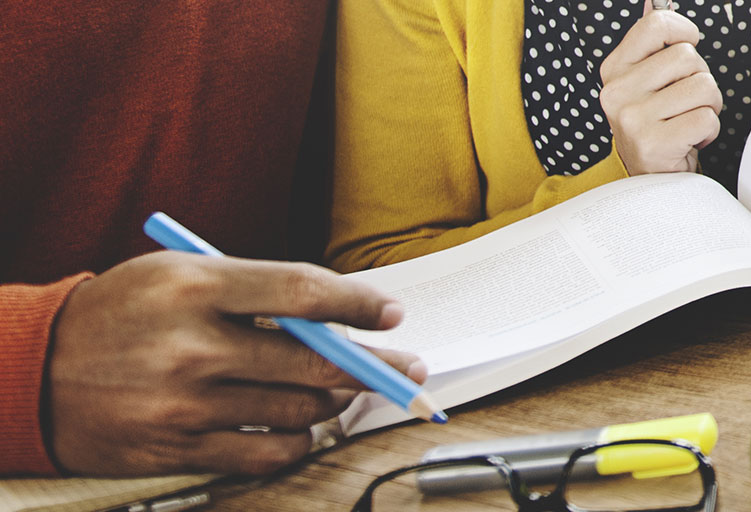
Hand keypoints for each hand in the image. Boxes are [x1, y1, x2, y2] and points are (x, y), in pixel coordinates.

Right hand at [45, 252, 426, 475]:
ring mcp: (185, 404)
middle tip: (406, 368)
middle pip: (316, 362)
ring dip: (331, 403)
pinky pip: (268, 453)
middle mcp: (192, 347)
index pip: (304, 293)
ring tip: (335, 392)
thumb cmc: (123, 314)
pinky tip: (297, 426)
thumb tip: (341, 314)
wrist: (35, 370)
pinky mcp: (178, 449)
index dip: (360, 304)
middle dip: (375, 366)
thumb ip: (255, 289)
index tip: (392, 314)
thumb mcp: (178, 275)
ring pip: (300, 412)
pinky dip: (296, 441)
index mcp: (195, 288)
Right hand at [600, 10, 721, 174]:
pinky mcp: (654, 142)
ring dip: (709, 106)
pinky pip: (706, 118)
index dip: (684, 31)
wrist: (649, 181)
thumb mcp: (645, 83)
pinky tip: (690, 138)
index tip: (687, 45)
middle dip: (701, 79)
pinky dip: (709, 130)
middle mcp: (619, 92)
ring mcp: (633, 118)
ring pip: (704, 86)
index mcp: (615, 70)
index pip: (656, 25)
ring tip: (688, 119)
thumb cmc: (654, 128)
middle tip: (686, 101)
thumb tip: (654, 3)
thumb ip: (650, 44)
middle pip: (689, 56)